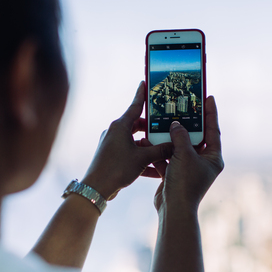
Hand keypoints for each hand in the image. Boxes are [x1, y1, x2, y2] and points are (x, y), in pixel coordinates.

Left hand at [82, 82, 172, 200]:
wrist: (96, 188)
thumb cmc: (117, 169)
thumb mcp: (142, 158)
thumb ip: (160, 150)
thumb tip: (174, 144)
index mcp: (120, 126)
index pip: (135, 106)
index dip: (142, 95)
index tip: (145, 83)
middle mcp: (115, 132)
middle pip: (137, 125)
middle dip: (151, 128)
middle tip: (165, 128)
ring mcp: (112, 144)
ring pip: (135, 141)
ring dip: (148, 146)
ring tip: (163, 151)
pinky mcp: (112, 156)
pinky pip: (130, 153)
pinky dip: (142, 159)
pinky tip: (155, 170)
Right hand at [153, 96, 223, 212]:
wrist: (173, 209)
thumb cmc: (184, 183)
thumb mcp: (184, 155)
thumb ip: (181, 137)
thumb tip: (177, 124)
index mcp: (213, 158)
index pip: (213, 130)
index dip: (210, 113)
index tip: (208, 97)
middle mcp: (202, 162)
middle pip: (195, 137)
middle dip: (187, 123)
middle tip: (182, 105)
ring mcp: (187, 168)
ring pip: (178, 146)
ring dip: (169, 136)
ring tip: (163, 119)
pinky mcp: (174, 174)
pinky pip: (167, 157)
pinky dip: (159, 150)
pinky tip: (150, 138)